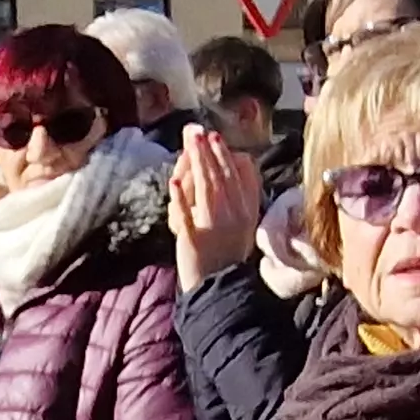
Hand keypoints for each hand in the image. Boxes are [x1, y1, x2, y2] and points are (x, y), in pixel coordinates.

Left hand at [170, 129, 265, 282]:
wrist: (220, 288)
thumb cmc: (228, 252)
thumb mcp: (244, 221)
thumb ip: (244, 192)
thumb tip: (244, 158)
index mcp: (246, 212)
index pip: (236, 178)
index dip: (224, 156)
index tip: (215, 138)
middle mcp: (232, 217)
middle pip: (220, 178)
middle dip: (208, 153)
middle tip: (198, 131)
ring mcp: (213, 228)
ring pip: (206, 191)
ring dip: (197, 165)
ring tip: (190, 144)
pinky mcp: (193, 240)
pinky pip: (187, 217)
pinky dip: (180, 200)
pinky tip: (173, 183)